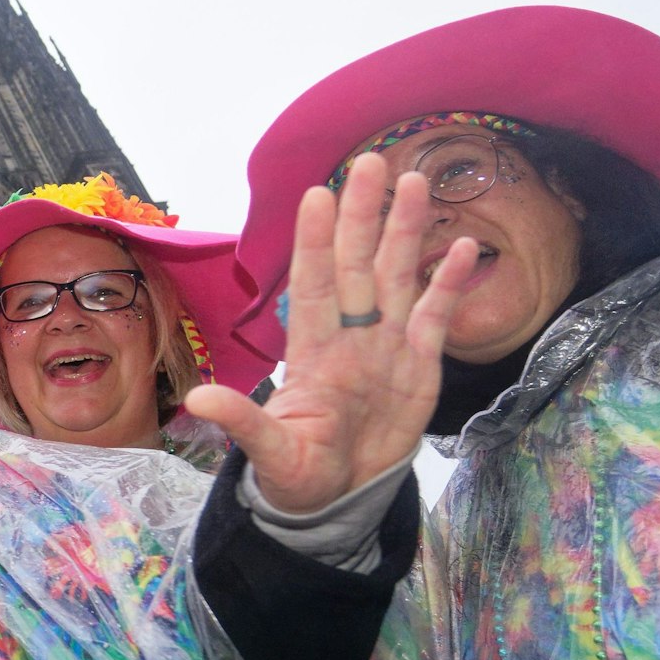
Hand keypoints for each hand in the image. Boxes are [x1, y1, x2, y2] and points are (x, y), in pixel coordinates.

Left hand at [184, 153, 477, 511]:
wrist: (339, 498)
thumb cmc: (297, 472)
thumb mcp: (271, 453)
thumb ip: (243, 423)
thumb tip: (197, 400)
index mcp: (313, 352)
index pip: (313, 286)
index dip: (313, 243)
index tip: (316, 196)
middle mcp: (350, 336)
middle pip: (357, 265)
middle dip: (363, 215)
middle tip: (370, 161)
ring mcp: (387, 346)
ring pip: (397, 276)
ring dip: (405, 231)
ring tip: (415, 182)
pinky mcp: (421, 365)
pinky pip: (436, 316)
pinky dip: (449, 282)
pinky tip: (462, 245)